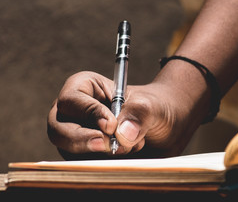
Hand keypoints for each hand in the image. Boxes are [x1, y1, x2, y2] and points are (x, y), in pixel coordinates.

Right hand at [47, 71, 195, 158]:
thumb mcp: (151, 105)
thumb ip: (139, 113)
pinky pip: (84, 164)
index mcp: (85, 87)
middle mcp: (75, 112)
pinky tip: (128, 153)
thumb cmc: (153, 108)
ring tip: (132, 145)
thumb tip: (122, 134)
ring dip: (100, 153)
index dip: (89, 113)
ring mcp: (78, 135)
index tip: (111, 126)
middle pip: (58, 129)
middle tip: (108, 146)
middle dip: (81, 140)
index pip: (72, 100)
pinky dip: (105, 163)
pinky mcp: (86, 155)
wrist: (163, 128)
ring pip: (69, 151)